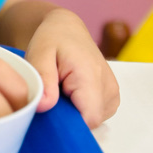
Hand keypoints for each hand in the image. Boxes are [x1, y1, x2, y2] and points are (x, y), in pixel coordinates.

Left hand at [25, 8, 119, 128]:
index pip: (89, 118)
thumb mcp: (39, 55)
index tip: (50, 114)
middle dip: (68, 118)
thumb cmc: (52, 40)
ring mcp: (112, 92)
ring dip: (74, 113)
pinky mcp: (111, 95)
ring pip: (93, 120)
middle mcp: (108, 86)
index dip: (68, 124)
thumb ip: (44, 81)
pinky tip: (70, 94)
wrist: (67, 28)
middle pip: (90, 122)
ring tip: (60, 91)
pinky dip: (81, 109)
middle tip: (51, 97)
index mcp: (91, 76)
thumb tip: (44, 106)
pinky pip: (96, 114)